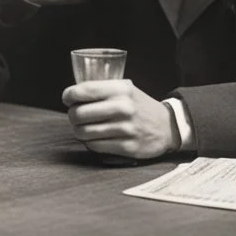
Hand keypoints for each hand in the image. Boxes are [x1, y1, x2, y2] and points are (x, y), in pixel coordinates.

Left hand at [62, 79, 177, 160]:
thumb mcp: (125, 88)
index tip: (68, 99)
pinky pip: (94, 146)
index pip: (83, 91)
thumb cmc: (139, 105)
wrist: (168, 126)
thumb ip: (102, 88)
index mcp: (121, 89)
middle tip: (76, 116)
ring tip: (85, 127)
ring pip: (83, 132)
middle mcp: (123, 108)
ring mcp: (125, 129)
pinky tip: (96, 138)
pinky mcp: (127, 147)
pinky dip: (90, 143)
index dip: (69, 96)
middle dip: (72, 115)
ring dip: (79, 130)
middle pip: (78, 114)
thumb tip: (72, 94)